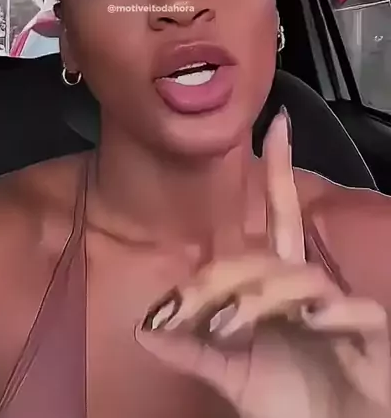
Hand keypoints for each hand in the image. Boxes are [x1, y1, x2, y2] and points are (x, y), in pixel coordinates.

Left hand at [135, 112, 389, 417]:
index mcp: (281, 286)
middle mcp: (310, 287)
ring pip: (299, 278)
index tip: (276, 123)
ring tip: (226, 324)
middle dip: (223, 276)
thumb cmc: (293, 403)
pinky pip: (355, 310)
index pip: (278, 219)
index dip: (278, 171)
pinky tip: (307, 316)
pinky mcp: (372, 335)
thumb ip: (194, 350)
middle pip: (267, 255)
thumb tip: (143, 328)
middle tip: (184, 308)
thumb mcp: (233, 375)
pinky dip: (330, 310)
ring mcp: (342, 308)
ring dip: (259, 297)